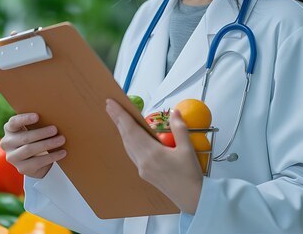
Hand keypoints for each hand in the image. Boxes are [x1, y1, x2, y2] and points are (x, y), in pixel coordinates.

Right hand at [0, 113, 66, 178]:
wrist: (35, 159)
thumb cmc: (36, 137)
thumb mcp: (33, 128)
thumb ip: (38, 122)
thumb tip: (55, 115)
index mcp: (9, 129)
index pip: (14, 122)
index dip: (25, 119)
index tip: (37, 116)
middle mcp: (7, 143)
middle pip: (24, 137)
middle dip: (41, 133)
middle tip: (55, 129)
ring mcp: (13, 157)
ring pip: (30, 150)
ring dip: (48, 144)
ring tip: (61, 140)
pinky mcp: (22, 168)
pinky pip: (38, 162)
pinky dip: (52, 156)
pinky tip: (62, 152)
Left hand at [105, 99, 202, 213]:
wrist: (192, 199)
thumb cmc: (191, 175)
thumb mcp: (188, 148)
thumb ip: (179, 128)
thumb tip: (174, 112)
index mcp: (152, 153)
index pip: (131, 129)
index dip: (120, 114)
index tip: (111, 103)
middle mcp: (143, 161)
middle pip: (126, 136)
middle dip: (117, 119)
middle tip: (109, 105)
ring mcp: (142, 168)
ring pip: (127, 145)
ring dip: (121, 130)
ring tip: (117, 117)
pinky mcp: (144, 173)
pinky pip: (132, 153)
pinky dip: (128, 140)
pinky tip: (128, 136)